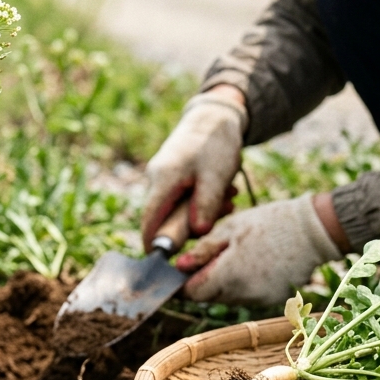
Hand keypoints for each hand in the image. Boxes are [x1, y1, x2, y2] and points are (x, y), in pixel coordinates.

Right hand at [142, 87, 246, 248]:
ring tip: (229, 198)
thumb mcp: (215, 175)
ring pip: (180, 210)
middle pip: (166, 220)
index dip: (155, 246)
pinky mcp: (177, 177)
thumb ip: (205, 205)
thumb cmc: (215, 142)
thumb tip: (197, 233)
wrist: (216, 114)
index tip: (169, 265)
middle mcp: (158, 181)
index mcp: (162, 182)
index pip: (149, 224)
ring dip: (205, 211)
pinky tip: (226, 193)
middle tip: (224, 212)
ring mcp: (166, 179)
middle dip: (194, 225)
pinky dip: (206, 201)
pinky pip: (187, 199)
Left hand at [177, 194, 344, 304]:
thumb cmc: (269, 222)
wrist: (313, 231)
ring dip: (225, 283)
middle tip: (214, 255)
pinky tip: (256, 264)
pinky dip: (245, 285)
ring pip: (229, 298)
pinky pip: (248, 297)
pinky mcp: (273, 300)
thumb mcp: (230, 228)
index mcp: (229, 275)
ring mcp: (260, 299)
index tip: (186, 268)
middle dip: (205, 281)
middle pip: (210, 297)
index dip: (185, 282)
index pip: (193, 294)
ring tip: (238, 256)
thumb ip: (203, 250)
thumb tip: (179, 266)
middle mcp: (243, 294)